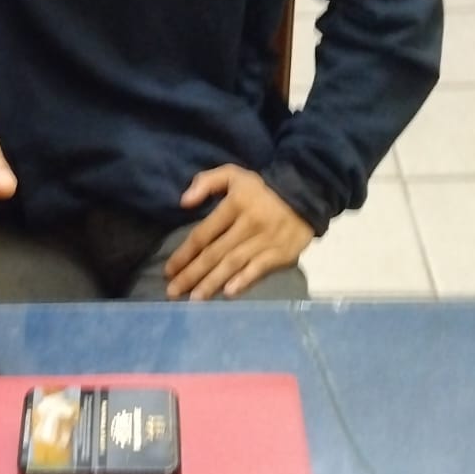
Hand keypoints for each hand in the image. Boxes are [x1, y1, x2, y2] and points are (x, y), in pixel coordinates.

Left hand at [164, 164, 312, 300]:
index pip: (203, 233)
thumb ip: (206, 182)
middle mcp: (247, 225)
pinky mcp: (281, 253)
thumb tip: (183, 202)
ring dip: (212, 282)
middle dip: (192, 274)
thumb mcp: (233, 174)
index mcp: (234, 205)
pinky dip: (244, 280)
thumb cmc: (262, 188)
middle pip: (214, 253)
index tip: (169, 270)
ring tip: (194, 299)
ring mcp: (265, 240)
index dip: (184, 253)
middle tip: (173, 292)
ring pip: (233, 264)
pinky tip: (228, 292)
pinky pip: (259, 269)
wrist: (306, 194)